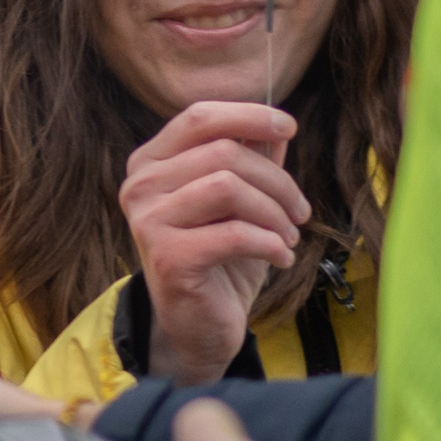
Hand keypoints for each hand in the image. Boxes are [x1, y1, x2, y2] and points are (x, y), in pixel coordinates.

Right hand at [121, 102, 308, 383]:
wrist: (199, 325)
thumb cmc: (219, 258)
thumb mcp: (238, 202)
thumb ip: (250, 160)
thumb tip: (276, 125)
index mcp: (151, 163)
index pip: (199, 118)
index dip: (249, 115)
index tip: (289, 127)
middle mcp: (141, 186)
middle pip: (224, 152)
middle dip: (277, 180)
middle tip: (299, 211)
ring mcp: (149, 221)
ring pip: (230, 187)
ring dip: (275, 212)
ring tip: (288, 236)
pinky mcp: (168, 257)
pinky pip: (235, 233)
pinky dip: (270, 243)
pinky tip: (281, 257)